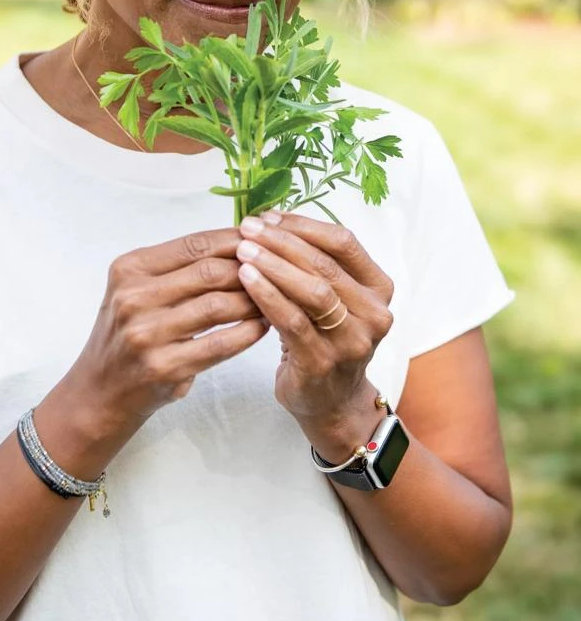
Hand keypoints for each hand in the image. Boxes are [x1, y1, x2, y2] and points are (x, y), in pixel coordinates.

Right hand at [65, 228, 268, 438]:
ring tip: (272, 300)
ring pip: (219, 306)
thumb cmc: (127, 334)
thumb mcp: (136, 290)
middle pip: (209, 272)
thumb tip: (238, 243)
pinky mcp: (164, 367)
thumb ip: (177, 268)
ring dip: (253, 301)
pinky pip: (221, 343)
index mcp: (129, 269)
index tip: (262, 240)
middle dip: (249, 270)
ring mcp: (147, 334)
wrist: (99, 391)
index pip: (193, 245)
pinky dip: (248, 332)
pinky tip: (262, 327)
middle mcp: (133, 298)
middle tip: (275, 272)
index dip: (234, 240)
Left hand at [235, 212, 393, 424]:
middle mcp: (374, 313)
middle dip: (282, 241)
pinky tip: (246, 280)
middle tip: (248, 229)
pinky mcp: (323, 362)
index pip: (343, 242)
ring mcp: (352, 341)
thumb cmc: (325, 340)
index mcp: (378, 288)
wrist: (331, 404)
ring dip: (274, 265)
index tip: (268, 216)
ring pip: (313, 291)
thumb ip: (313, 265)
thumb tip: (269, 221)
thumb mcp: (331, 300)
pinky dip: (267, 296)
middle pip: (325, 264)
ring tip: (243, 250)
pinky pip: (293, 321)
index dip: (303, 225)